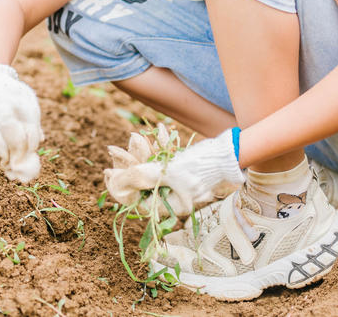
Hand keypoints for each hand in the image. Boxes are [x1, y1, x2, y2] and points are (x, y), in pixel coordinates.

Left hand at [104, 125, 243, 215]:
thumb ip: (142, 177)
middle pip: (142, 184)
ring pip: (152, 169)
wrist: (228, 152)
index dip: (120, 188)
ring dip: (144, 152)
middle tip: (114, 150)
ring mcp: (178, 183)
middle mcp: (173, 198)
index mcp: (170, 207)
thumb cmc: (200, 167)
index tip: (108, 173)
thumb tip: (117, 183)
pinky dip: (161, 146)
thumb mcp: (168, 172)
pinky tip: (162, 130)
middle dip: (129, 165)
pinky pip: (165, 160)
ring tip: (136, 136)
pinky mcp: (183, 169)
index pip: (137, 202)